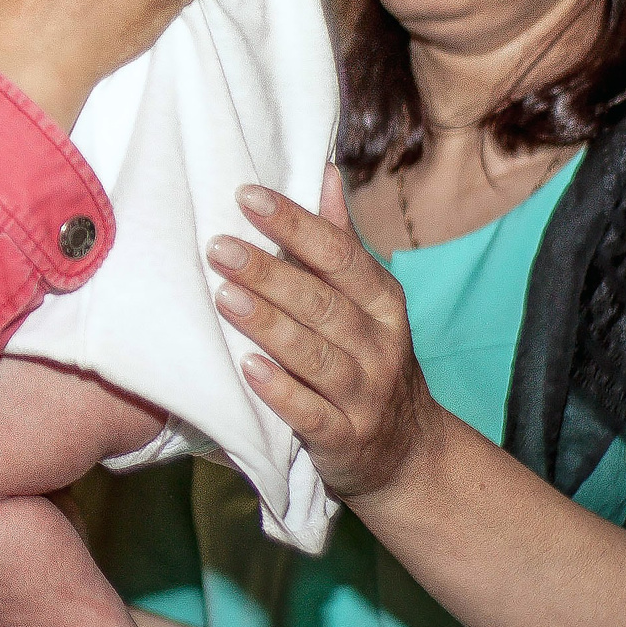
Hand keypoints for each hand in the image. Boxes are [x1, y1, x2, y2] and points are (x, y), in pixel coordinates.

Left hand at [211, 166, 441, 501]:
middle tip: (218, 247)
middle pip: (323, 304)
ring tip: (224, 297)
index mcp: (384, 303)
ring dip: (269, 325)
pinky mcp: (344, 440)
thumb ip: (339, 242)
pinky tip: (247, 369)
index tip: (247, 196)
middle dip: (270, 273)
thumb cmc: (370, 361)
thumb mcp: (367, 303)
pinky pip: (310, 414)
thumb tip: (323, 173)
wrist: (407, 453)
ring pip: (316, 356)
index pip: (340, 255)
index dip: (295, 223)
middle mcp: (380, 346)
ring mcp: (365, 396)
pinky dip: (281, 391)